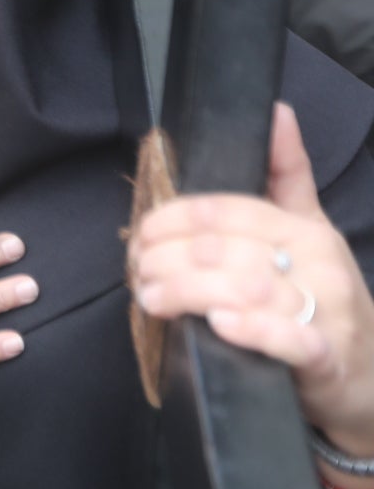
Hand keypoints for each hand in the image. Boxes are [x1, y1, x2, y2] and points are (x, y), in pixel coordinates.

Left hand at [133, 103, 373, 457]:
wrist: (368, 378)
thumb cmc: (324, 297)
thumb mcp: (309, 230)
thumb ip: (285, 174)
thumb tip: (276, 111)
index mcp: (305, 230)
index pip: (227, 209)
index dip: (173, 219)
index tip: (140, 234)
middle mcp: (317, 265)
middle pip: (226, 249)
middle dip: (167, 257)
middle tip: (137, 269)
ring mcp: (326, 313)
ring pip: (246, 290)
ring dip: (187, 291)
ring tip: (151, 297)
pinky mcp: (327, 360)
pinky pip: (289, 340)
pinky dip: (251, 330)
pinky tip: (217, 325)